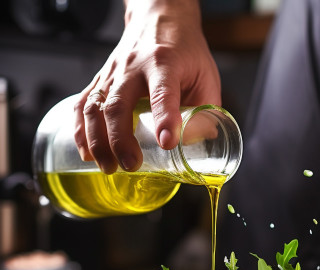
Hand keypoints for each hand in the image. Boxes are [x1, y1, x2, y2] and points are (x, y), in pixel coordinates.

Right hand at [73, 0, 220, 173]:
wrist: (158, 19)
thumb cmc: (185, 51)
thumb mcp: (206, 76)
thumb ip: (207, 111)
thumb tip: (200, 146)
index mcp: (165, 63)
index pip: (163, 92)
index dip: (165, 118)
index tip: (167, 143)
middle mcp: (133, 67)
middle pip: (118, 105)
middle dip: (120, 140)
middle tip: (130, 165)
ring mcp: (113, 73)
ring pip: (95, 108)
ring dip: (97, 141)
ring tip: (108, 167)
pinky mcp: (101, 79)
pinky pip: (83, 105)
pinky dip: (80, 131)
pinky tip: (87, 152)